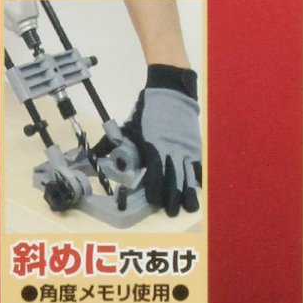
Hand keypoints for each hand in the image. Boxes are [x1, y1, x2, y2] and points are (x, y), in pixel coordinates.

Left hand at [125, 64, 201, 216]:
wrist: (170, 90)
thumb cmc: (149, 109)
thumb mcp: (131, 126)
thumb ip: (122, 143)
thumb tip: (101, 152)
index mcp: (153, 146)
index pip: (155, 173)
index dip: (155, 189)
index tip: (154, 201)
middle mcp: (171, 150)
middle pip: (173, 179)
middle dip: (173, 197)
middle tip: (172, 212)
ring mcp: (185, 147)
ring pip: (188, 174)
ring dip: (189, 192)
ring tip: (190, 207)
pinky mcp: (195, 144)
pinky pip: (199, 163)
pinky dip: (200, 175)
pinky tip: (201, 187)